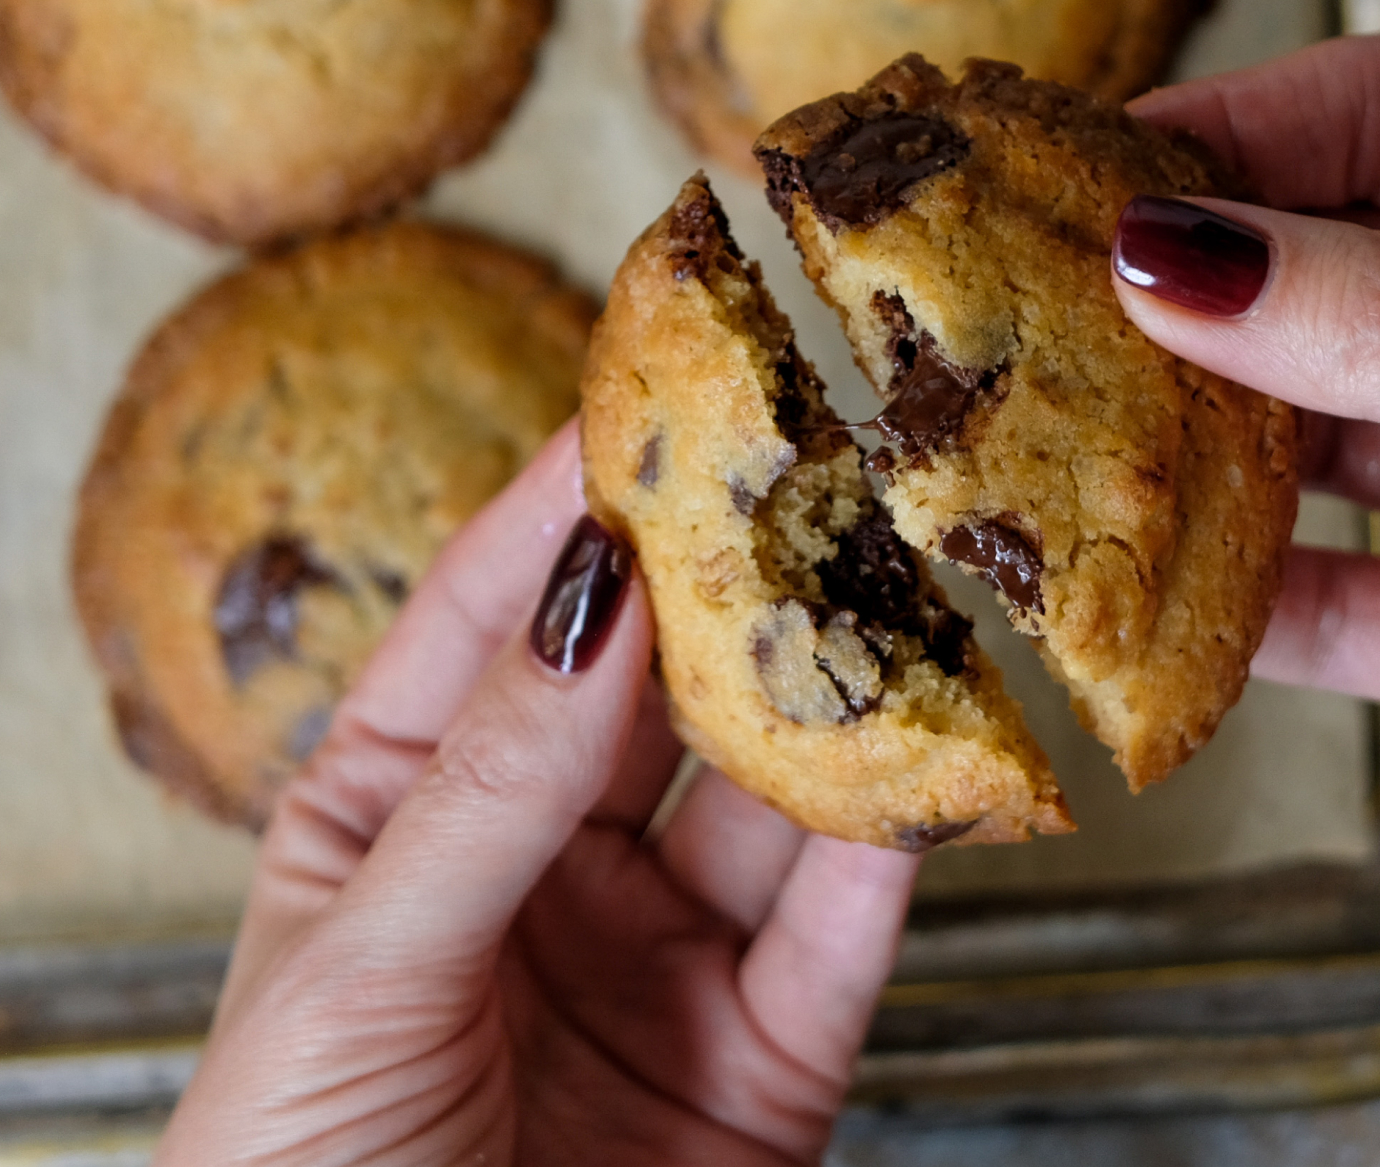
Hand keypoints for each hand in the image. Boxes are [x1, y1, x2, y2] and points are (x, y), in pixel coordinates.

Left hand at [156, 423, 917, 1164]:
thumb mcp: (360, 974)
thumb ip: (489, 790)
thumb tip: (595, 607)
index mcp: (400, 823)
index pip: (499, 630)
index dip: (570, 509)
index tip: (651, 396)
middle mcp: (543, 872)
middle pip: (657, 699)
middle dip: (735, 584)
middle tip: (814, 463)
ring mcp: (664, 960)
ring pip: (772, 798)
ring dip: (841, 694)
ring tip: (909, 580)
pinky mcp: (770, 1057)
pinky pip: (846, 928)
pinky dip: (902, 843)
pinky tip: (944, 756)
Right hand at [1112, 35, 1379, 1001]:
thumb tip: (1184, 256)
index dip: (1254, 126)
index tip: (1106, 160)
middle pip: (1345, 271)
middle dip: (1205, 285)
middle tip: (1049, 300)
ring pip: (1325, 440)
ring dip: (1208, 444)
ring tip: (1078, 441)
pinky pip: (1344, 606)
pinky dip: (1247, 612)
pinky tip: (1156, 603)